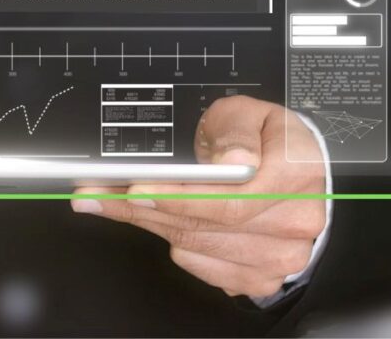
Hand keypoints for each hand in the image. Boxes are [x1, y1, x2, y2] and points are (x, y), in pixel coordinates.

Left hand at [72, 95, 326, 298]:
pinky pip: (201, 266)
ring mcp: (279, 256)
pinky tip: (160, 219)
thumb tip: (231, 160)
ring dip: (150, 223)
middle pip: (205, 226)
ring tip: (114, 201)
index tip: (134, 190)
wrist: (290, 170)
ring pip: (196, 246)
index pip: (229, 201)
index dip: (177, 199)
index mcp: (294, 175)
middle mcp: (294, 223)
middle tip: (96, 194)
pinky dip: (173, 242)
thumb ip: (236, 132)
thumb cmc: (265, 139)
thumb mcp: (248, 113)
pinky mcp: (260, 276)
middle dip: (143, 208)